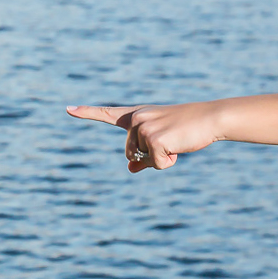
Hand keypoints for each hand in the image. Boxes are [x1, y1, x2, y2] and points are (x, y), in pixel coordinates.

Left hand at [67, 102, 223, 171]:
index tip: (68, 109)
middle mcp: (136, 119)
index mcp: (136, 115)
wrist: (209, 118)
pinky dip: (168, 161)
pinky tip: (179, 145)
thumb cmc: (187, 128)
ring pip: (143, 159)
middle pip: (130, 153)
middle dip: (148, 156)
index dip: (86, 112)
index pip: (107, 113)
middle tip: (170, 141)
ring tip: (176, 140)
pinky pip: (156, 164)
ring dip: (161, 158)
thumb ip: (143, 155)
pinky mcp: (154, 139)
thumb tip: (130, 169)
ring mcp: (144, 128)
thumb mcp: (161, 141)